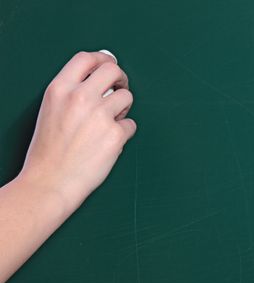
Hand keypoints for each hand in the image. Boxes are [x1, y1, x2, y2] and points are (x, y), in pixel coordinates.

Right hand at [18, 51, 135, 213]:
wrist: (51, 181)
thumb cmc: (50, 150)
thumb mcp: (52, 110)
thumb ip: (73, 92)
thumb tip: (101, 73)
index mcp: (60, 89)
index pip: (87, 58)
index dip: (103, 59)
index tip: (110, 65)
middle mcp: (80, 98)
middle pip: (113, 70)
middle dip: (121, 78)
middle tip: (120, 89)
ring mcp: (100, 115)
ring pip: (127, 97)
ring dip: (123, 108)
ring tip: (111, 123)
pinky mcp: (115, 135)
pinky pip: (131, 125)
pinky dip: (124, 133)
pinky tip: (110, 143)